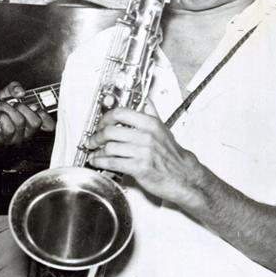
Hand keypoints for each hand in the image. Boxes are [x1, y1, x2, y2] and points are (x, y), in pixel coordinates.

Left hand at [0, 82, 55, 153]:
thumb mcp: (6, 93)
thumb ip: (14, 88)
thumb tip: (21, 92)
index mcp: (31, 121)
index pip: (49, 124)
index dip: (45, 114)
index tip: (34, 105)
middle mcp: (27, 132)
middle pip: (36, 121)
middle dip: (21, 107)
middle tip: (11, 103)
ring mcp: (17, 138)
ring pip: (20, 121)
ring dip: (7, 109)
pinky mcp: (5, 140)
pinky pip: (9, 128)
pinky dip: (1, 117)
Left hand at [85, 102, 203, 206]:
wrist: (183, 175)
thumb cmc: (172, 155)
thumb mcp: (164, 130)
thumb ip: (152, 114)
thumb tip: (146, 101)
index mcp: (150, 124)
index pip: (120, 114)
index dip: (105, 118)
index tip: (100, 123)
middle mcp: (146, 136)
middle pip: (110, 131)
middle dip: (96, 137)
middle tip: (92, 140)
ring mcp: (142, 152)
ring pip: (109, 148)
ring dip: (97, 152)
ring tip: (94, 153)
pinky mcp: (138, 167)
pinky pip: (113, 163)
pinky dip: (101, 162)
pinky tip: (97, 161)